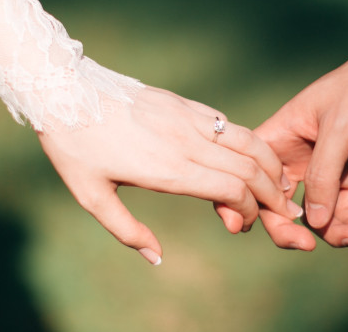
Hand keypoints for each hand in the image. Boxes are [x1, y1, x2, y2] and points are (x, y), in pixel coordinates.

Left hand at [38, 86, 303, 264]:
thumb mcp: (91, 196)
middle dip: (273, 193)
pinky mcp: (183, 103)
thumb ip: (127, 231)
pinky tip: (251, 156)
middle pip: (250, 167)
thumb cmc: (74, 147)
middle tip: (283, 211)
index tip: (242, 224)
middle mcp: (186, 141)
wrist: (64, 89)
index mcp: (168, 168)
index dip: (249, 210)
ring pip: (247, 140)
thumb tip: (157, 258)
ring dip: (270, 164)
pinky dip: (249, 142)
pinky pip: (227, 123)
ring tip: (280, 183)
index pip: (232, 189)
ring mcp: (187, 118)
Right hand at [253, 55, 347, 249]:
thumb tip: (312, 223)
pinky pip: (343, 212)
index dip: (245, 201)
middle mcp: (296, 158)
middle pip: (278, 205)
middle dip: (288, 230)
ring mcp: (325, 171)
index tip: (250, 226)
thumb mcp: (340, 128)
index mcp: (279, 137)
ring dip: (331, 232)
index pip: (251, 174)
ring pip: (314, 216)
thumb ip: (323, 175)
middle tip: (306, 246)